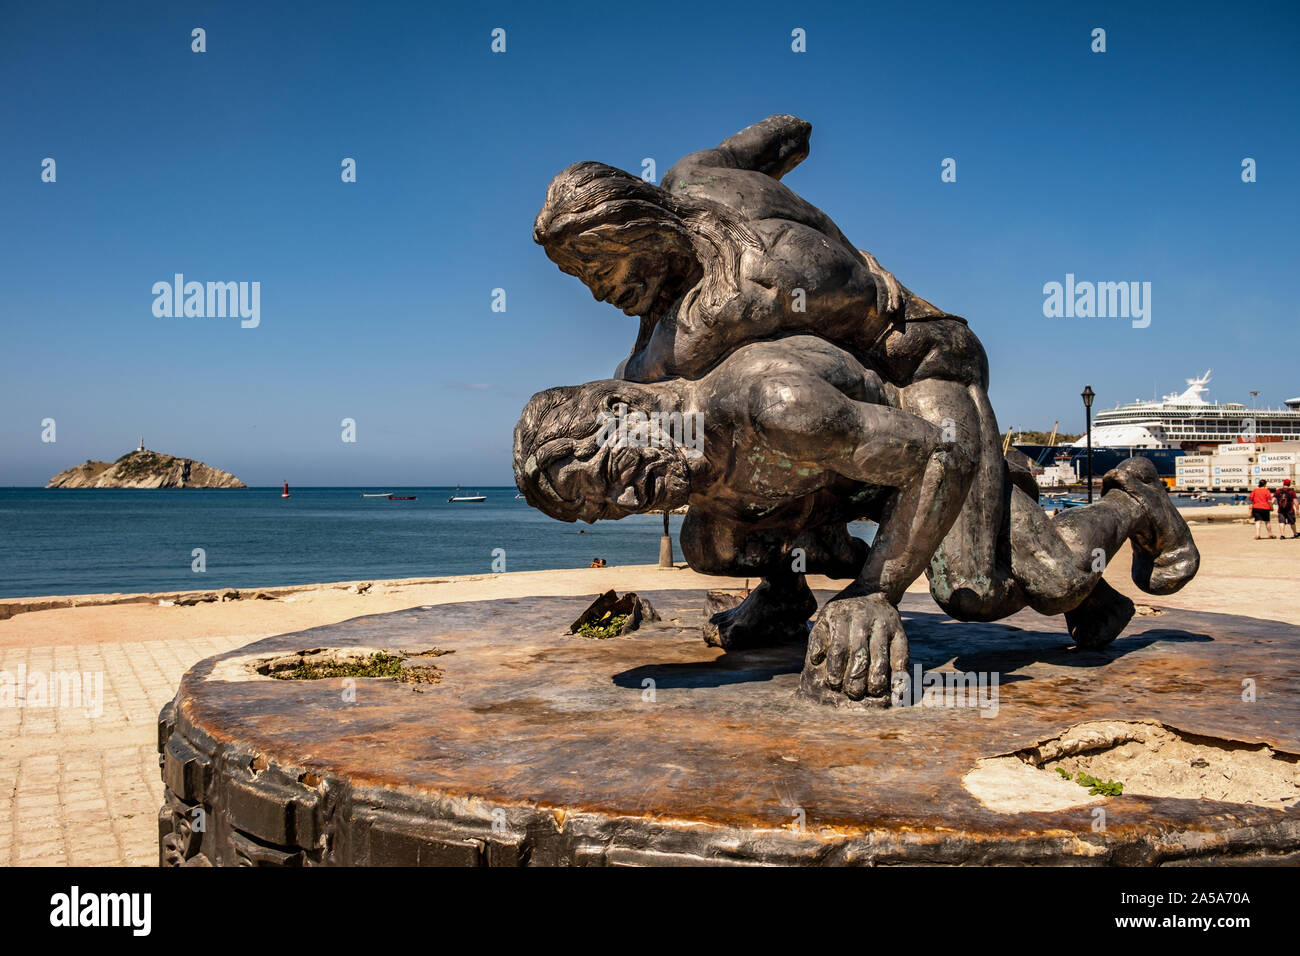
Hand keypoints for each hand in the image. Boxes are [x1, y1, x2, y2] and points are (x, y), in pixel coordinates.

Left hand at [799, 593, 907, 707]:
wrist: (872, 591)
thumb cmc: (843, 613)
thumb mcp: (825, 618)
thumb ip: (818, 638)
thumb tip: (815, 660)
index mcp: (843, 618)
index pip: (839, 648)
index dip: (836, 668)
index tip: (834, 684)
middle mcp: (864, 620)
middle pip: (861, 654)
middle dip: (856, 678)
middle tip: (853, 693)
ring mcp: (884, 625)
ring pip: (881, 656)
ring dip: (877, 678)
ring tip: (872, 692)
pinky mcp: (900, 631)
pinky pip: (902, 654)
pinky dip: (899, 672)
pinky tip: (895, 686)